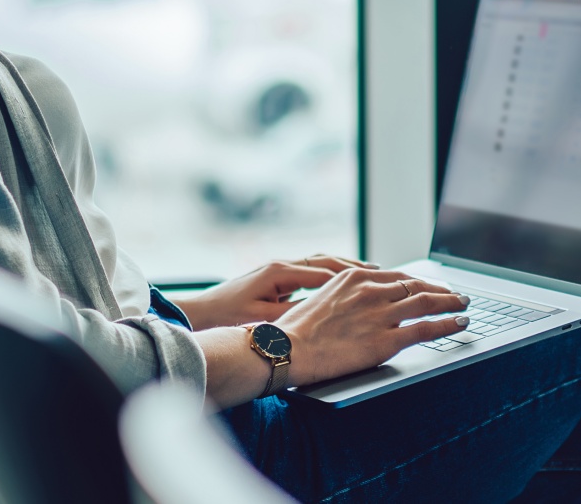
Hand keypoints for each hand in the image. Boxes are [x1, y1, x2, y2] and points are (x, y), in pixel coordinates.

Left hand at [176, 254, 373, 328]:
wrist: (201, 313)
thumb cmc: (229, 317)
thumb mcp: (264, 318)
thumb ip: (294, 314)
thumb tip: (322, 311)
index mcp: (281, 271)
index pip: (324, 271)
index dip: (352, 276)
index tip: (375, 280)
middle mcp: (281, 265)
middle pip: (325, 262)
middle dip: (353, 268)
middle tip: (380, 273)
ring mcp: (278, 270)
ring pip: (318, 264)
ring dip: (343, 269)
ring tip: (368, 274)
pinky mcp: (274, 279)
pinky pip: (309, 273)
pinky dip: (328, 276)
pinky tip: (340, 284)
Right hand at [273, 268, 470, 385]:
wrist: (287, 349)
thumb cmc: (296, 331)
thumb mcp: (321, 298)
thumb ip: (345, 296)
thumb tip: (360, 302)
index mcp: (354, 277)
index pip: (397, 276)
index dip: (419, 282)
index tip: (430, 286)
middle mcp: (370, 290)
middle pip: (416, 286)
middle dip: (440, 290)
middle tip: (455, 294)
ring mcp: (380, 314)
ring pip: (426, 303)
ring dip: (451, 303)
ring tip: (464, 305)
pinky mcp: (386, 340)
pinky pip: (426, 329)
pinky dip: (448, 324)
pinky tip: (461, 323)